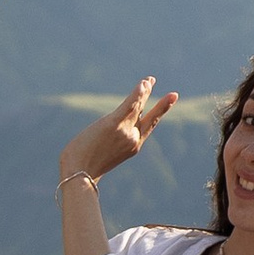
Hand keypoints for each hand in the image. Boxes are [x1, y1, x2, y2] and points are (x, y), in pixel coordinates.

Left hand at [59, 76, 177, 182]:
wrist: (79, 174)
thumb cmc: (83, 168)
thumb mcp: (100, 156)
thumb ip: (106, 145)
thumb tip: (98, 138)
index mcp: (133, 147)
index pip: (147, 126)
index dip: (156, 115)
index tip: (165, 105)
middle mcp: (133, 139)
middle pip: (149, 116)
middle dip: (162, 105)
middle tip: (174, 94)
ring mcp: (125, 131)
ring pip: (138, 106)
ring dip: (145, 91)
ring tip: (150, 80)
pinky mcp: (114, 124)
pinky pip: (129, 105)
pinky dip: (137, 94)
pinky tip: (143, 84)